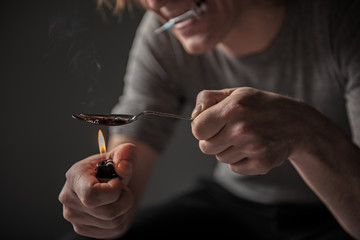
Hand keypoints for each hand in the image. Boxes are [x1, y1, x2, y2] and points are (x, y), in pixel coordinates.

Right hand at [59, 143, 135, 238]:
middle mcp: (69, 199)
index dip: (113, 190)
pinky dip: (121, 218)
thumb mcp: (122, 154)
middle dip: (124, 199)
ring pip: (113, 222)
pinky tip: (114, 206)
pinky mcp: (83, 229)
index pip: (92, 195)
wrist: (109, 180)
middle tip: (122, 188)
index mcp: (74, 177)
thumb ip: (126, 154)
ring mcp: (74, 217)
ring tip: (117, 196)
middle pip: (107, 212)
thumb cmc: (114, 166)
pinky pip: (113, 230)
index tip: (118, 181)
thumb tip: (123, 167)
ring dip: (124, 208)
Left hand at [191, 87, 314, 174]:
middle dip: (212, 141)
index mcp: (233, 108)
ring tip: (245, 138)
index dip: (201, 129)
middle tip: (229, 131)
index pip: (197, 130)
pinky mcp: (261, 163)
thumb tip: (193, 116)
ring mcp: (253, 147)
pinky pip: (234, 168)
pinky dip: (240, 160)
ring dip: (227, 150)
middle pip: (205, 148)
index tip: (210, 125)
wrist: (297, 124)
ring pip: (220, 158)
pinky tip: (253, 148)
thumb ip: (209, 99)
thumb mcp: (236, 93)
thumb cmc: (261, 106)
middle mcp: (242, 129)